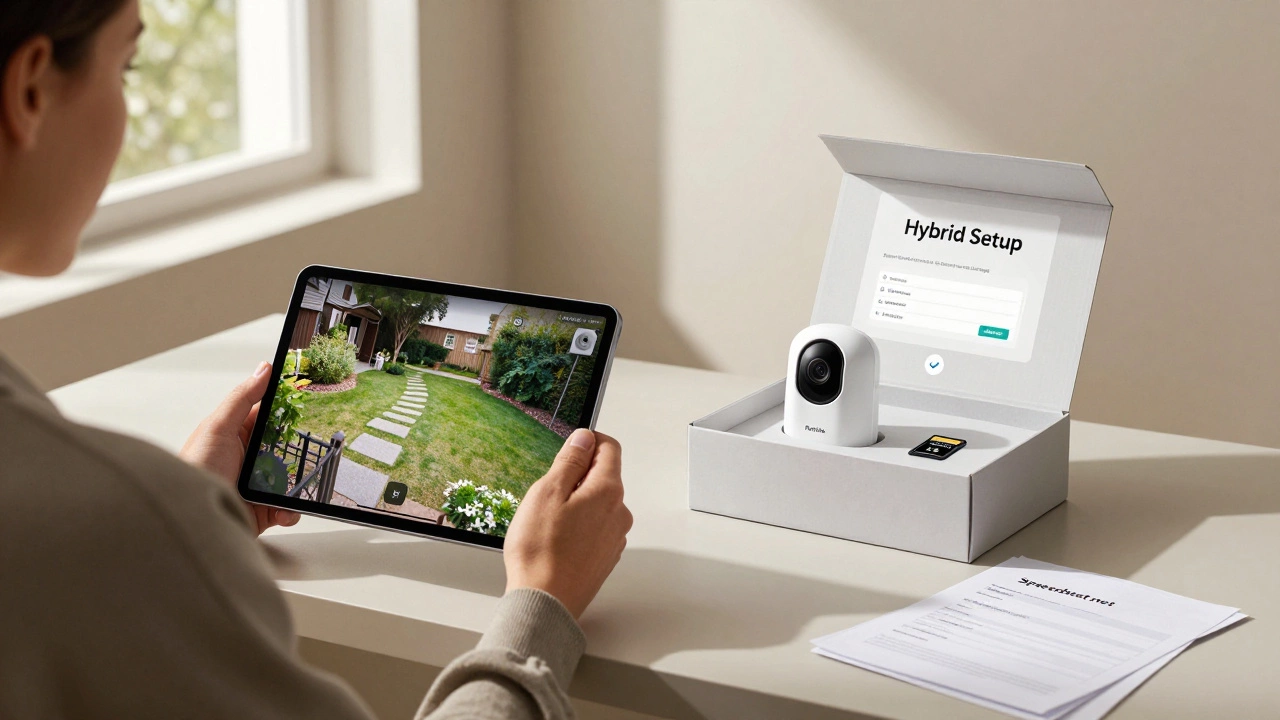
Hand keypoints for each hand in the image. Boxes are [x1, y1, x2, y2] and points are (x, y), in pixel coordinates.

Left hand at [180, 361, 300, 535]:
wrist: (192, 522)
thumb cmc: (195, 473)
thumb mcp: (217, 428)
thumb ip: (242, 398)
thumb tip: (263, 369)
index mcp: (235, 435)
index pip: (266, 413)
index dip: (286, 404)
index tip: (307, 394)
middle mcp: (247, 458)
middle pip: (284, 445)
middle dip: (297, 447)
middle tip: (309, 446)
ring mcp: (256, 485)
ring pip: (290, 477)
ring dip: (296, 482)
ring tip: (292, 484)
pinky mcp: (262, 510)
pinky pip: (288, 508)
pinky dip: (290, 510)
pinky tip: (282, 509)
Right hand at [503, 429, 632, 618]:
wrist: (544, 603)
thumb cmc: (541, 552)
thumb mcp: (547, 492)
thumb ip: (570, 461)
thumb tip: (584, 439)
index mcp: (608, 491)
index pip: (610, 448)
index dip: (589, 441)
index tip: (571, 445)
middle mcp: (619, 514)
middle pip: (604, 477)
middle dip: (579, 475)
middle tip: (548, 490)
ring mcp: (615, 538)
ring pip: (599, 505)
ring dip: (578, 502)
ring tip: (548, 521)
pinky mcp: (605, 558)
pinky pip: (595, 529)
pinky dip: (579, 526)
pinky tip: (556, 540)